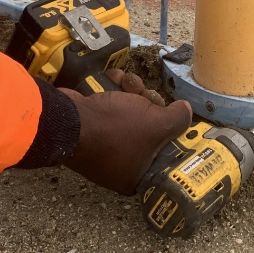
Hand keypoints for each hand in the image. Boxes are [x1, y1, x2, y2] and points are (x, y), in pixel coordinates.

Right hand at [61, 70, 191, 195]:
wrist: (67, 119)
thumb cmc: (115, 128)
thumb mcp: (157, 124)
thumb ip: (178, 119)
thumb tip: (187, 111)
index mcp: (136, 175)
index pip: (163, 151)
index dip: (170, 128)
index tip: (173, 111)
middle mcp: (119, 164)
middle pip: (147, 128)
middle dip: (148, 103)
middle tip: (146, 95)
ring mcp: (103, 145)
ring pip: (129, 113)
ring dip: (131, 92)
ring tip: (127, 82)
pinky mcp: (91, 127)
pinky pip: (110, 108)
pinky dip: (114, 91)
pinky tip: (115, 78)